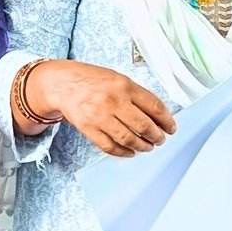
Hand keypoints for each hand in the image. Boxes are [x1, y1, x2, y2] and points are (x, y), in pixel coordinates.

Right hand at [25, 59, 176, 157]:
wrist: (61, 83)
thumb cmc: (90, 80)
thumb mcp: (117, 78)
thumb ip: (136, 94)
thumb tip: (157, 115)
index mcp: (124, 85)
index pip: (154, 106)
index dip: (166, 121)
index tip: (170, 128)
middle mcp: (113, 101)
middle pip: (144, 125)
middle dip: (156, 136)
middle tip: (160, 139)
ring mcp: (99, 116)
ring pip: (129, 139)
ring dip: (142, 146)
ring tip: (147, 146)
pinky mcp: (88, 128)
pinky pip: (110, 146)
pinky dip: (123, 152)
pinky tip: (130, 152)